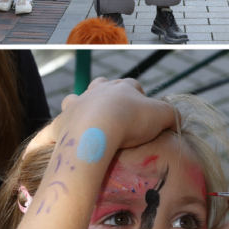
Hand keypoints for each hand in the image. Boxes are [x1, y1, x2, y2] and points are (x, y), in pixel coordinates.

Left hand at [53, 78, 177, 156]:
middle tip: (117, 116)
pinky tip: (56, 143)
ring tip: (88, 124)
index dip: (140, 97)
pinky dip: (53, 134)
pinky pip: (52, 129)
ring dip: (80, 108)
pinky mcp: (60, 124)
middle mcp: (95, 92)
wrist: (97, 129)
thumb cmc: (131, 119)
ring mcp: (75, 106)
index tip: (144, 113)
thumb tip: (176, 120)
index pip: (132, 85)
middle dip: (108, 96)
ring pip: (74, 99)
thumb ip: (172, 115)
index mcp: (120, 88)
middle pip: (102, 87)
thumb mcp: (162, 115)